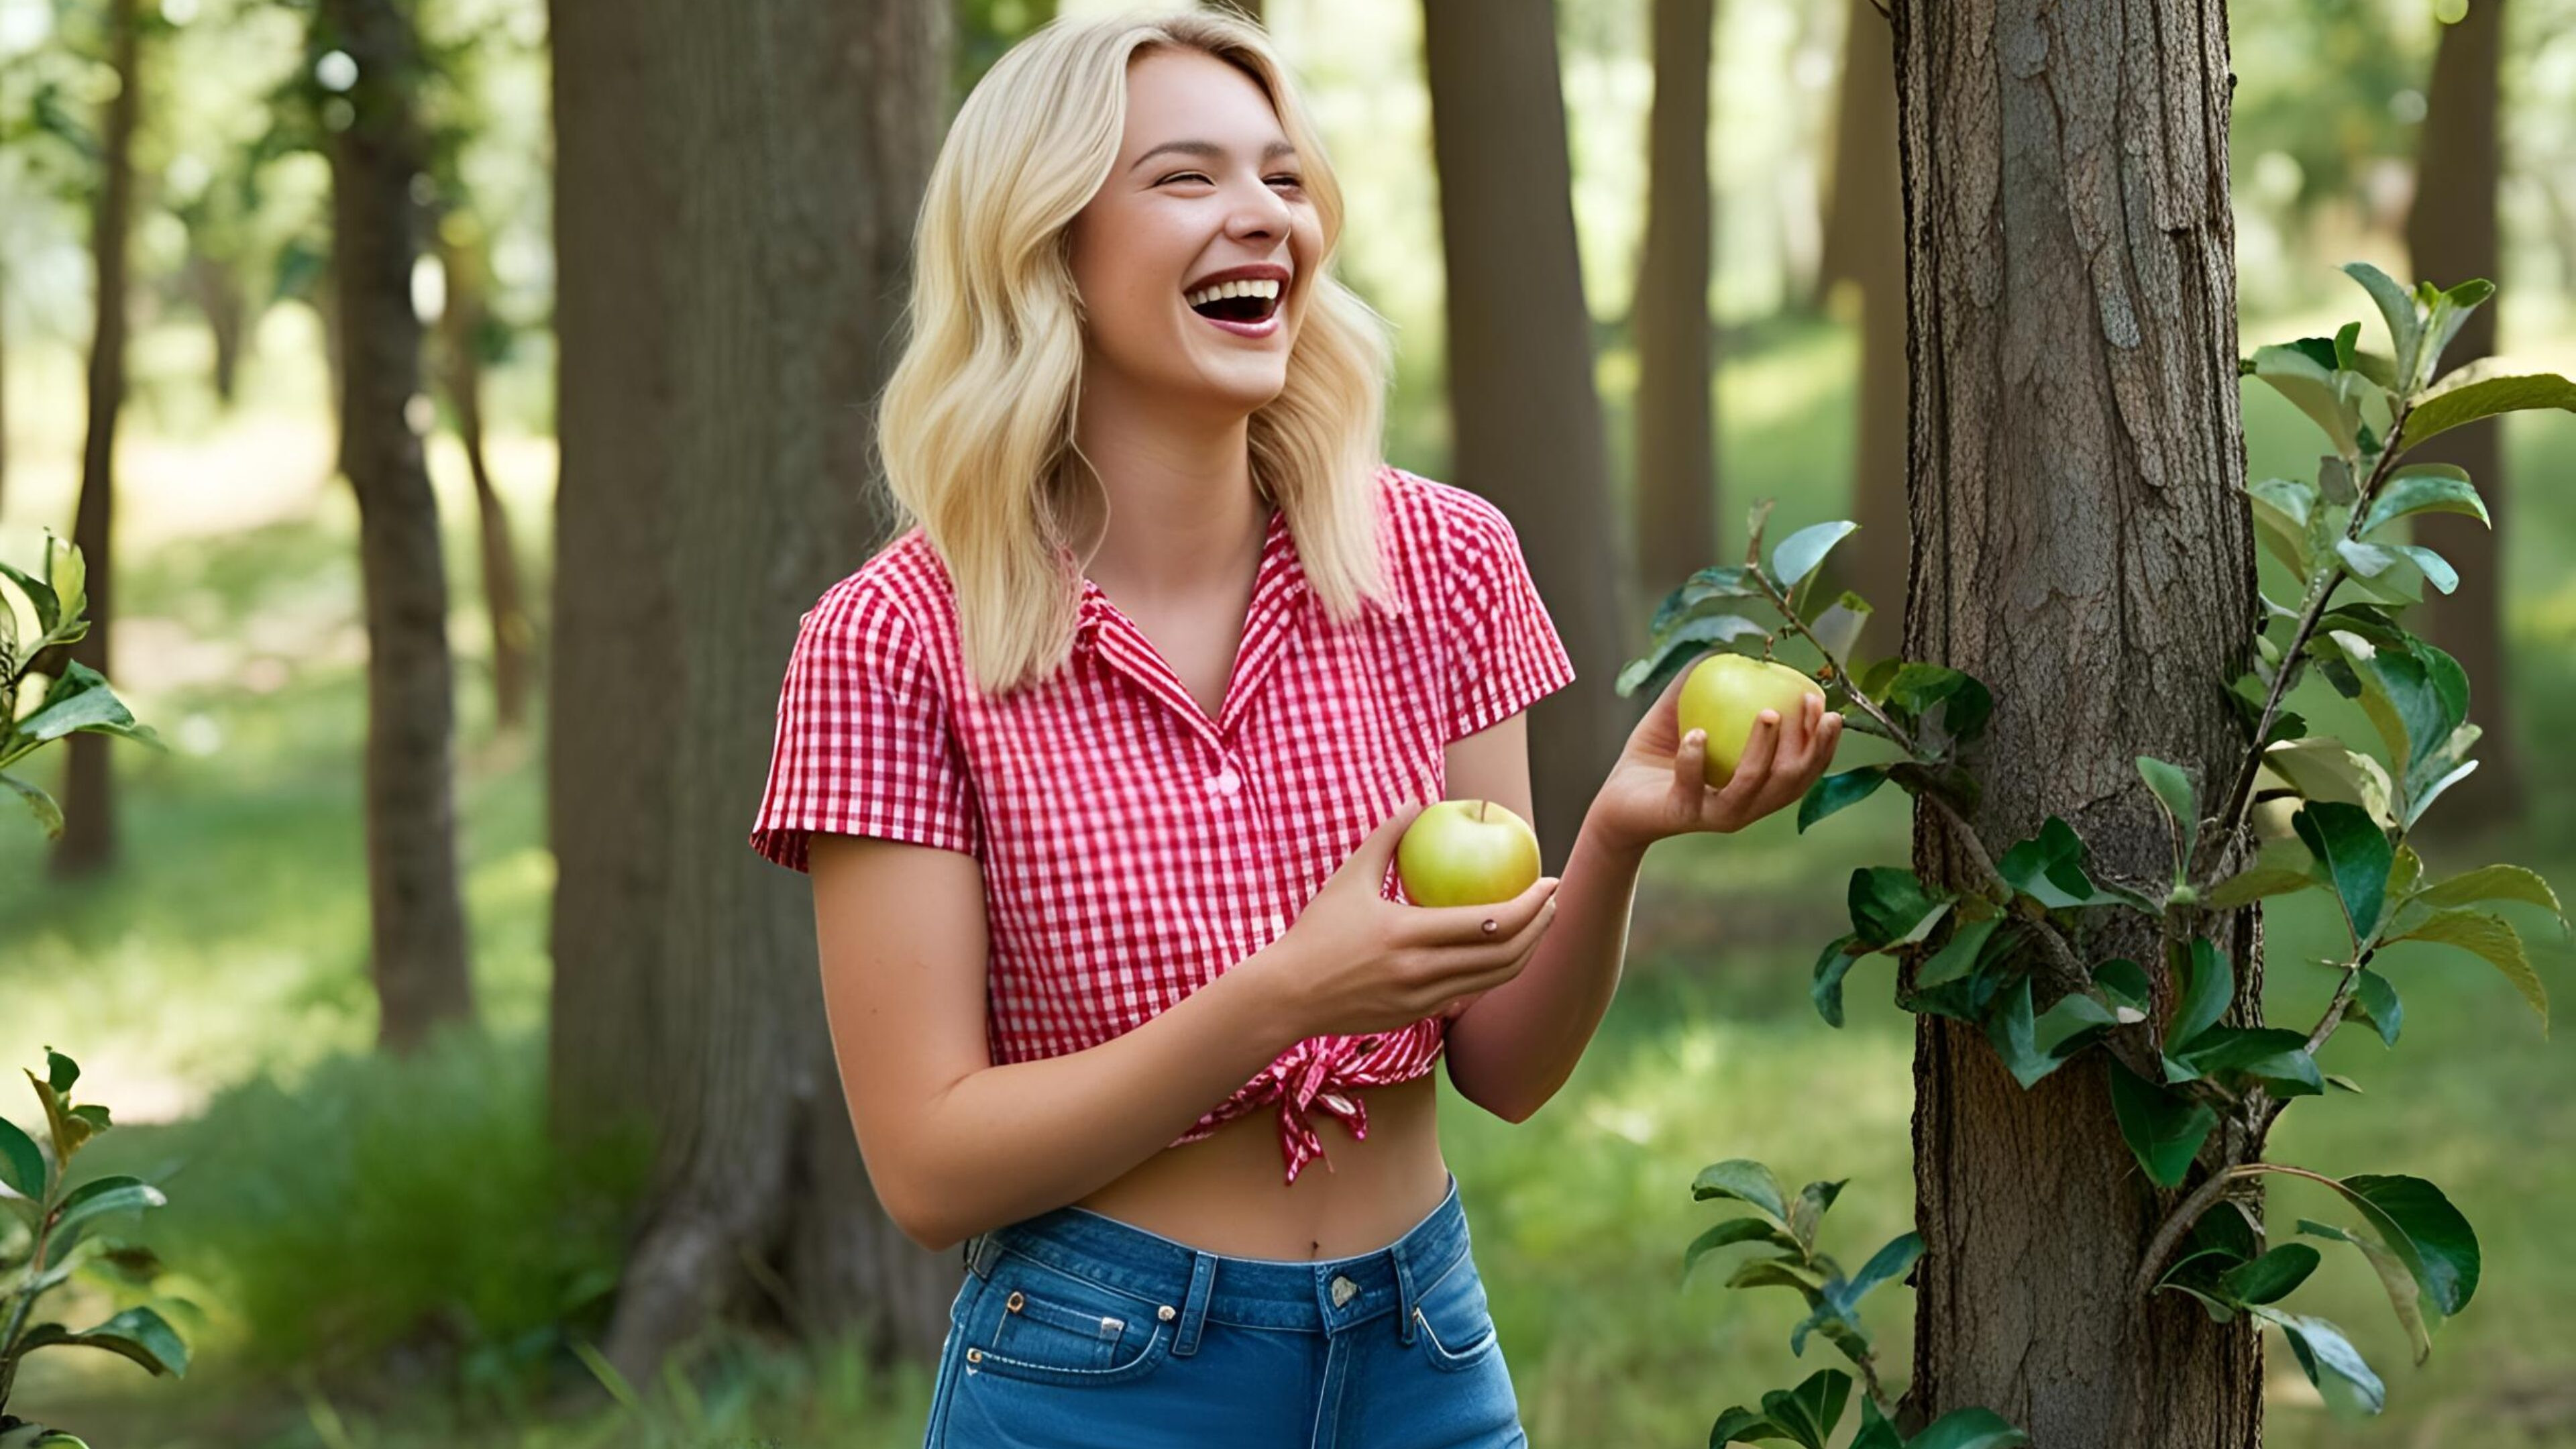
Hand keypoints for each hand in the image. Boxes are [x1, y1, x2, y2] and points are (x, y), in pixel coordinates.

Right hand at [1251, 799, 1561, 1039]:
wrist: (1288, 995)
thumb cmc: (1317, 931)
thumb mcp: (1348, 878)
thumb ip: (1386, 837)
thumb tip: (1418, 800)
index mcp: (1408, 933)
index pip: (1490, 922)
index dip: (1530, 904)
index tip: (1550, 882)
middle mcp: (1421, 972)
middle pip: (1505, 956)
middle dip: (1541, 928)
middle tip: (1554, 901)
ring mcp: (1422, 999)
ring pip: (1494, 980)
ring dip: (1526, 952)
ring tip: (1538, 925)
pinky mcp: (1417, 1016)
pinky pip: (1470, 994)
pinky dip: (1494, 972)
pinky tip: (1502, 950)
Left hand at [1590, 655, 1845, 851]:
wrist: (1617, 798)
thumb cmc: (1658, 754)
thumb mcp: (1684, 713)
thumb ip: (1707, 685)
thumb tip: (1733, 647)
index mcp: (1757, 787)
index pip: (1803, 769)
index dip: (1823, 743)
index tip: (1826, 706)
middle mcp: (1744, 806)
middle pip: (1790, 782)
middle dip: (1809, 745)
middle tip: (1811, 706)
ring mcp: (1713, 814)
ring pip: (1750, 786)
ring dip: (1764, 749)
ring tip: (1767, 713)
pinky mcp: (1680, 813)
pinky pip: (1692, 785)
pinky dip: (1696, 759)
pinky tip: (1698, 734)